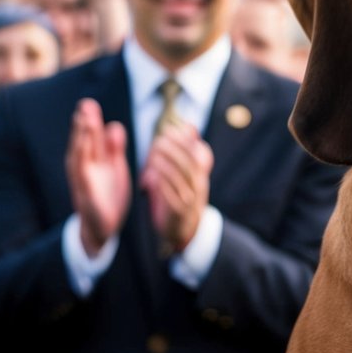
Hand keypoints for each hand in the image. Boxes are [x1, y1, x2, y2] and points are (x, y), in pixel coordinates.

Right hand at [65, 98, 131, 255]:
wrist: (104, 227)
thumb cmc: (108, 193)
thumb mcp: (114, 168)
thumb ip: (114, 149)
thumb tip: (114, 125)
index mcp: (92, 162)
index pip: (89, 140)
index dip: (88, 123)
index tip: (88, 105)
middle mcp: (84, 171)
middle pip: (82, 146)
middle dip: (82, 128)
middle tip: (85, 107)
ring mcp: (84, 185)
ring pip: (79, 162)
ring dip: (81, 144)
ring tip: (84, 125)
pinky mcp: (88, 201)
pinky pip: (84, 188)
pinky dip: (84, 176)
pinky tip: (85, 164)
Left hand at [139, 123, 213, 254]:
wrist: (185, 227)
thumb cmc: (183, 193)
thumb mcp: (188, 171)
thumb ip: (188, 149)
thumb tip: (189, 125)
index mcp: (200, 173)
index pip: (197, 153)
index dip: (184, 140)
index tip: (169, 129)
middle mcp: (198, 185)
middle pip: (190, 165)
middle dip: (175, 150)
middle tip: (158, 141)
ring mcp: (190, 199)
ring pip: (182, 181)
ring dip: (167, 167)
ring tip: (153, 157)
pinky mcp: (178, 212)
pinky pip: (173, 199)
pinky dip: (163, 187)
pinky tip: (151, 177)